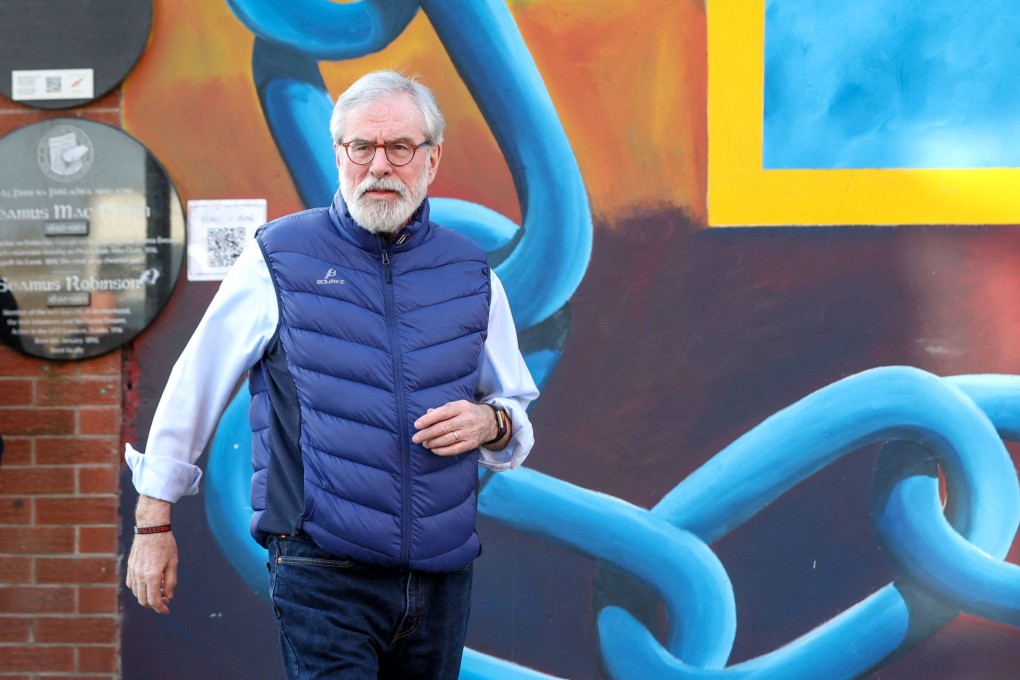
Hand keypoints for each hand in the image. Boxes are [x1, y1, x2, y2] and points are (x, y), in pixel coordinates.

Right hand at [126, 496, 177, 614]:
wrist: (151, 528)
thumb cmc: (166, 544)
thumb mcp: (173, 563)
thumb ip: (171, 581)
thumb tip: (168, 596)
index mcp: (152, 576)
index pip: (154, 600)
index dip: (160, 608)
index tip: (167, 611)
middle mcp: (139, 576)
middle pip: (143, 600)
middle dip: (154, 604)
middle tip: (166, 598)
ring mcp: (132, 571)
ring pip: (136, 593)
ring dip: (147, 596)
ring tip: (160, 589)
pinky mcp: (129, 567)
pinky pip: (131, 584)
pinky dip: (139, 589)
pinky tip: (149, 583)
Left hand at [412, 400, 495, 455]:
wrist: (489, 422)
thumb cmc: (467, 412)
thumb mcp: (457, 406)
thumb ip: (442, 410)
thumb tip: (427, 413)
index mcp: (461, 407)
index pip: (442, 413)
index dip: (428, 420)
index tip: (416, 425)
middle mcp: (466, 420)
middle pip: (442, 428)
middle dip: (426, 434)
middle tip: (416, 438)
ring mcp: (469, 432)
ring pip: (447, 440)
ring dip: (433, 443)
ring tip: (424, 444)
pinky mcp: (471, 444)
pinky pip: (454, 449)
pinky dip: (442, 451)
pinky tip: (434, 449)